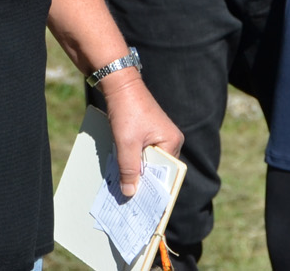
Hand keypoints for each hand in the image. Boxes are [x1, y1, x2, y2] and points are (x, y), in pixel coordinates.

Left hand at [100, 69, 182, 197]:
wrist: (117, 82)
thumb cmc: (126, 111)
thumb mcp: (126, 144)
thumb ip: (129, 170)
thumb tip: (130, 193)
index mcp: (172, 142)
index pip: (167, 174)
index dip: (156, 189)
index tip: (146, 206)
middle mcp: (169, 139)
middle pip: (157, 169)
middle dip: (143, 182)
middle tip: (131, 201)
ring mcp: (157, 135)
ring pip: (146, 162)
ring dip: (134, 172)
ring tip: (124, 189)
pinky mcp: (145, 131)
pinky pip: (140, 153)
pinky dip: (130, 161)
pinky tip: (119, 170)